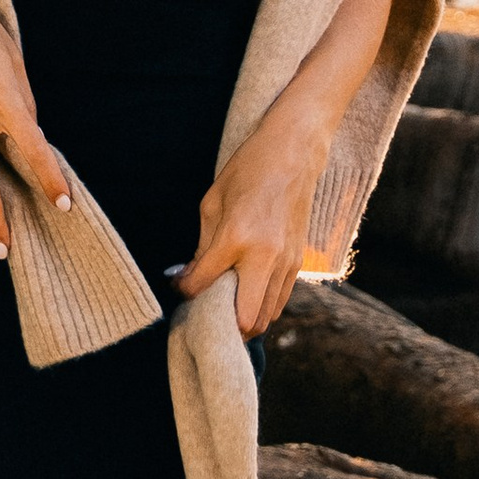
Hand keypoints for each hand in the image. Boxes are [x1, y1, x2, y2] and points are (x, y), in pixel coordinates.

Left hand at [170, 118, 321, 336]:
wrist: (292, 153)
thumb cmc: (247, 171)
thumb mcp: (213, 203)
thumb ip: (203, 247)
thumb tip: (191, 277)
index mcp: (236, 238)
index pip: (204, 283)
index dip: (185, 291)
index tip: (179, 287)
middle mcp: (265, 256)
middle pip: (246, 319)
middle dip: (223, 325)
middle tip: (207, 313)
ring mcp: (286, 262)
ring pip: (266, 316)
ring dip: (245, 320)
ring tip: (225, 309)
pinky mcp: (299, 262)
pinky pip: (280, 300)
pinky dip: (262, 307)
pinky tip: (247, 296)